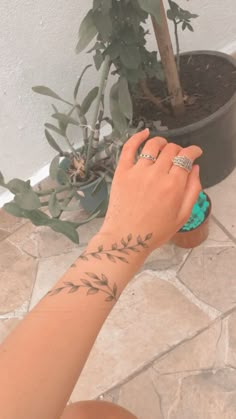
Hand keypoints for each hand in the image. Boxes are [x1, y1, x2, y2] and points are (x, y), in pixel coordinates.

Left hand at [100, 129, 201, 250]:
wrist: (126, 239)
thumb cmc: (156, 231)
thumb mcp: (182, 216)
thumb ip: (193, 190)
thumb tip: (195, 169)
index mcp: (173, 185)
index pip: (186, 157)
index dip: (193, 151)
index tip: (195, 152)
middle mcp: (156, 174)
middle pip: (171, 149)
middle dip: (179, 149)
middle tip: (178, 156)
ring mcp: (137, 171)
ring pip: (153, 145)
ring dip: (162, 142)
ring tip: (164, 146)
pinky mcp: (121, 172)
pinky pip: (129, 148)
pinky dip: (137, 137)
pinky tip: (144, 133)